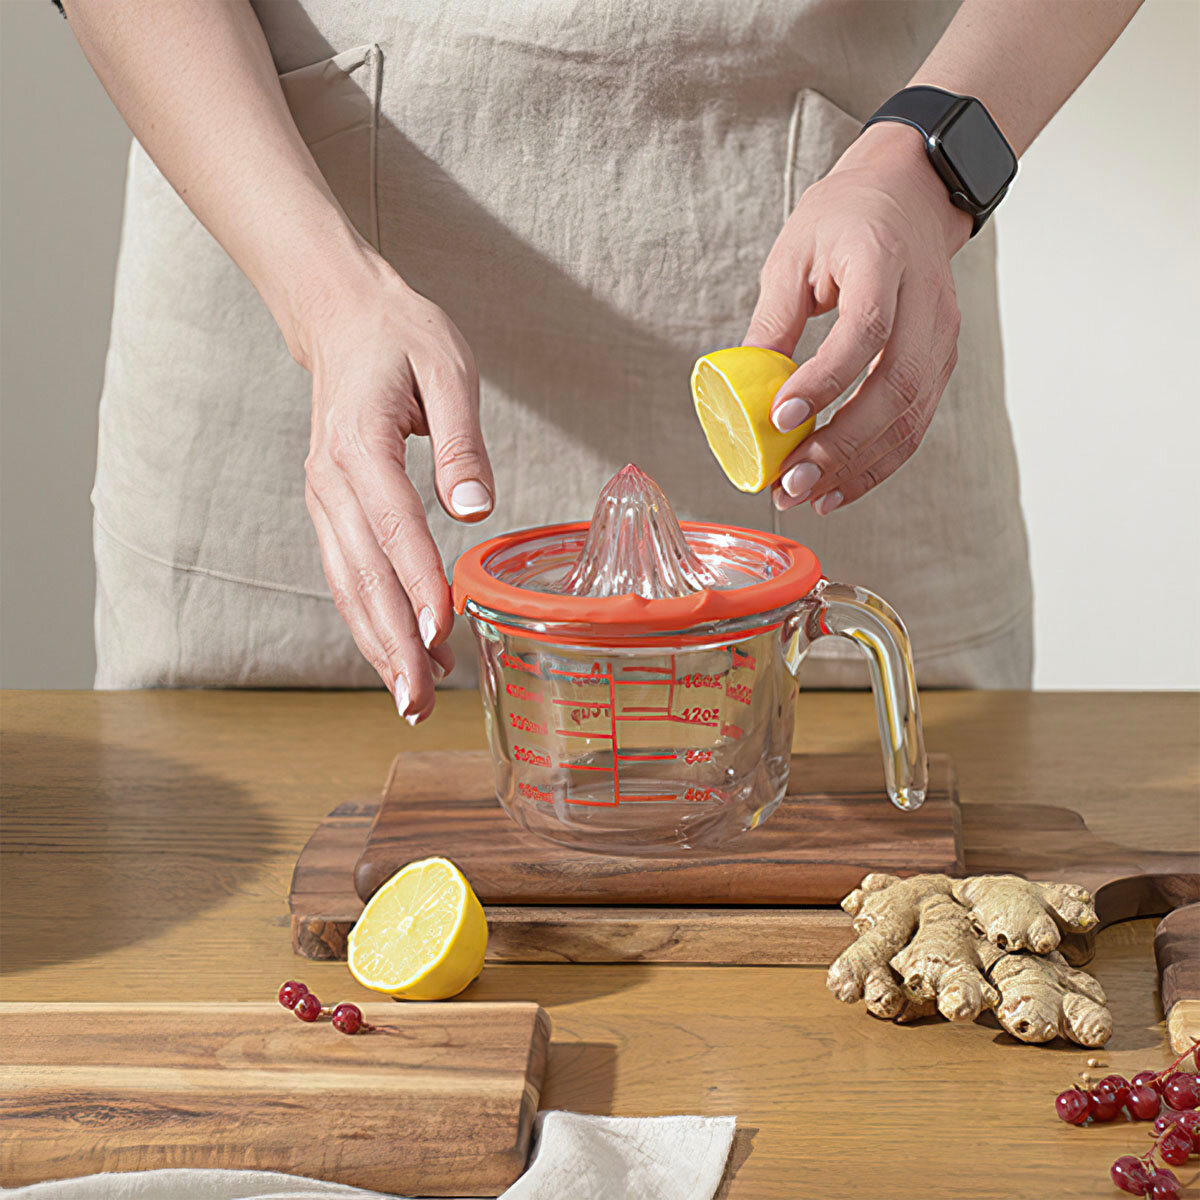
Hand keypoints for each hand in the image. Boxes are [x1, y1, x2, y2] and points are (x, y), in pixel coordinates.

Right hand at [296, 254, 493, 722]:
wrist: (341, 316)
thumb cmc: (400, 336)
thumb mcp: (448, 369)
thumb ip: (462, 442)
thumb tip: (474, 508)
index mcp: (360, 444)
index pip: (393, 525)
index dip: (417, 583)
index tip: (441, 632)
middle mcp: (331, 480)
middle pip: (361, 574)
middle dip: (391, 642)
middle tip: (418, 702)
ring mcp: (324, 498)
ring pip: (348, 585)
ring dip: (377, 644)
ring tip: (409, 698)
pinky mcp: (331, 508)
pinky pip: (347, 573)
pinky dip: (369, 618)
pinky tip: (398, 651)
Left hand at [744, 122, 972, 513]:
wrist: (911, 194)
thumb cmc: (845, 219)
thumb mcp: (793, 254)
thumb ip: (772, 322)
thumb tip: (742, 394)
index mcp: (884, 261)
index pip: (864, 331)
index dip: (825, 381)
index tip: (781, 418)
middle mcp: (926, 302)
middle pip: (895, 387)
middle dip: (841, 445)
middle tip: (791, 481)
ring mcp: (942, 336)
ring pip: (911, 416)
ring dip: (859, 466)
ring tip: (808, 496)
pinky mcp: (941, 363)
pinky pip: (914, 424)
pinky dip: (878, 462)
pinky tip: (839, 487)